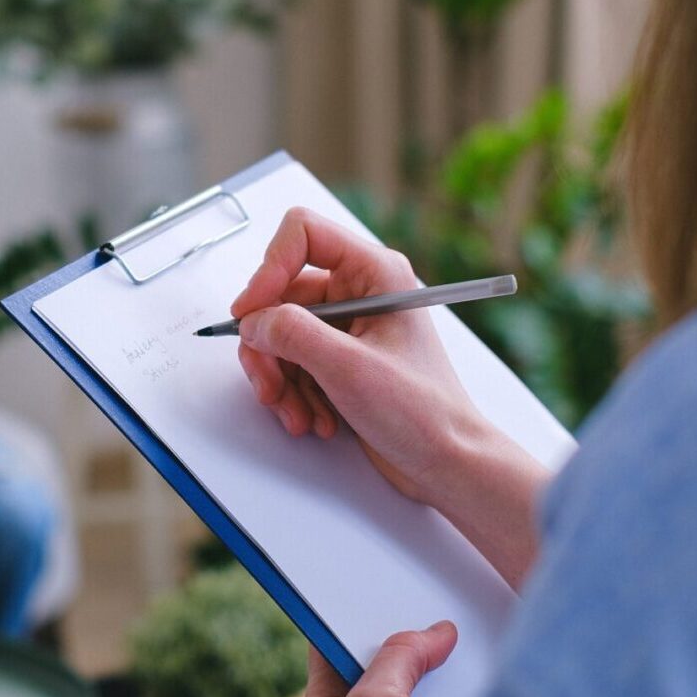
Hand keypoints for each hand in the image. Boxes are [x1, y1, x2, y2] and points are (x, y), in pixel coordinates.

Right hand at [232, 207, 483, 506]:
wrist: (446, 463)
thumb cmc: (422, 412)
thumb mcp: (349, 368)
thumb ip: (293, 334)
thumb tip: (253, 321)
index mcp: (375, 272)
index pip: (303, 234)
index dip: (269, 268)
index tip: (251, 313)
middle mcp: (359, 291)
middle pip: (280, 295)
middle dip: (269, 346)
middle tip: (270, 386)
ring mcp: (348, 326)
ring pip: (279, 334)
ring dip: (280, 379)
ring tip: (299, 414)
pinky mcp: (338, 358)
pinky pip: (291, 362)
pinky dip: (292, 393)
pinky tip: (313, 419)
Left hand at [302, 623, 457, 696]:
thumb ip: (397, 659)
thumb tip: (432, 634)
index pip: (333, 642)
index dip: (356, 615)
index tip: (380, 592)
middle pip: (381, 663)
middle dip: (406, 643)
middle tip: (431, 619)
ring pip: (414, 691)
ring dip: (435, 676)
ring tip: (454, 651)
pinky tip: (467, 693)